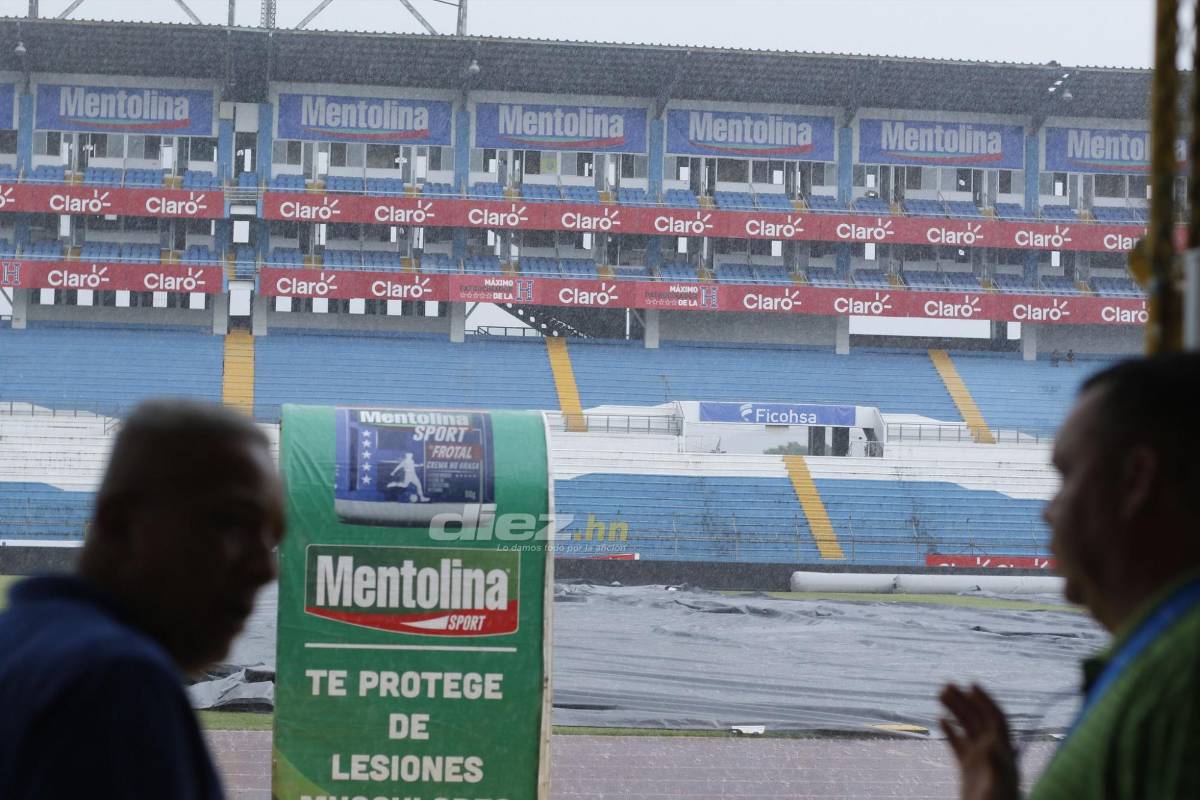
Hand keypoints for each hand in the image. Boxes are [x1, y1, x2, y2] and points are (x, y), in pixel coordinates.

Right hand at [939, 683, 1018, 799]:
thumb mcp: (996, 787)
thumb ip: (995, 767)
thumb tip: (990, 745)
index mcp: (1002, 753)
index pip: (996, 719)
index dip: (986, 701)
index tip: (972, 685)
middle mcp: (993, 752)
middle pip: (979, 719)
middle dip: (964, 701)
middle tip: (945, 685)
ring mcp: (980, 759)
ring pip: (967, 728)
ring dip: (956, 710)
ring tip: (939, 694)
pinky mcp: (969, 769)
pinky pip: (959, 744)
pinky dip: (950, 730)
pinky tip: (940, 720)